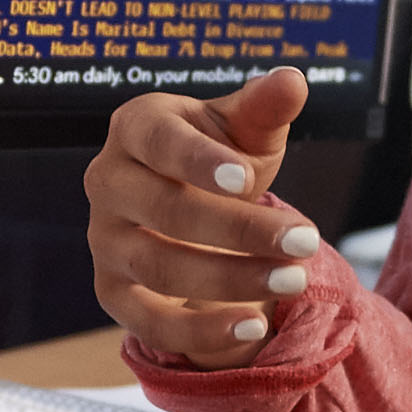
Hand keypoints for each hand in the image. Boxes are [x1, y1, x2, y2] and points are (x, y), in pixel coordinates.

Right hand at [87, 64, 326, 368]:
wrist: (194, 208)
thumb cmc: (222, 158)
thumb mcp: (246, 130)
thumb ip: (265, 107)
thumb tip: (292, 80)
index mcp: (136, 128)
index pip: (160, 142)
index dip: (199, 160)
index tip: (246, 178)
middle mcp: (108, 181)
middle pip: (167, 211)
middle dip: (241, 230)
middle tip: (305, 240)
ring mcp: (105, 240)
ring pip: (160, 267)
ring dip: (232, 279)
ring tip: (293, 279)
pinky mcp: (112, 291)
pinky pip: (149, 321)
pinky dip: (201, 330)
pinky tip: (254, 326)